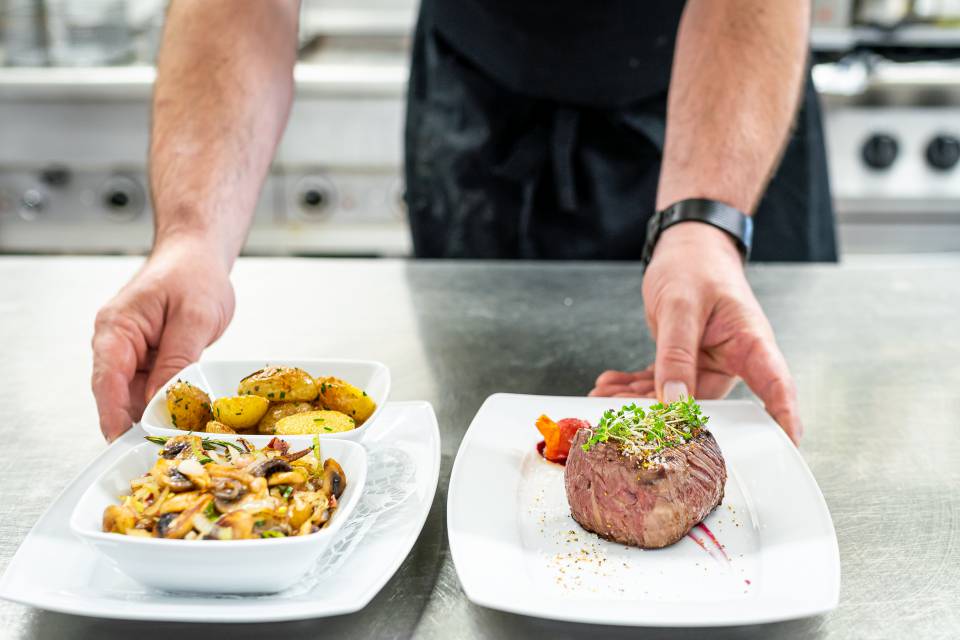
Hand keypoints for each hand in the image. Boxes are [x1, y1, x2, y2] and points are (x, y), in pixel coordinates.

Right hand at [91, 238, 234, 440]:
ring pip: (136, 395)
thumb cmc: (194, 274)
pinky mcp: (149, 358)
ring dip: (153, 414)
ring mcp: (132, 352)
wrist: (198, 254)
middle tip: (158, 449)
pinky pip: (151, 387)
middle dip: (136, 422)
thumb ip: (178, 359)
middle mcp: (117, 342)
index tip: (123, 442)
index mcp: (117, 328)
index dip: (114, 415)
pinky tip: (182, 418)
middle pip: (118, 394)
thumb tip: (163, 399)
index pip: (108, 380)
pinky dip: (165, 402)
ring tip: (175, 438)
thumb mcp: (194, 317)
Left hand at [590, 223, 801, 442]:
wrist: (686, 248)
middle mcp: (733, 361)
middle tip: (631, 423)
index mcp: (750, 344)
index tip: (784, 447)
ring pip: (674, 399)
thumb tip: (674, 403)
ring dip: (639, 401)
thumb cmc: (695, 267)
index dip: (783, 420)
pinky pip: (659, 383)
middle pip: (708, 406)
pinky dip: (632, 387)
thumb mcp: (681, 307)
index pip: (775, 388)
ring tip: (604, 399)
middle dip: (668, 419)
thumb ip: (677, 354)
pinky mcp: (684, 362)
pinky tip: (608, 386)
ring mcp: (707, 364)